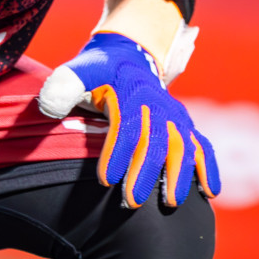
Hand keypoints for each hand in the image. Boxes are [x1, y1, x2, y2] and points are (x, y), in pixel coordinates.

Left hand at [38, 32, 218, 207]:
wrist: (129, 55)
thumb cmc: (98, 71)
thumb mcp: (78, 70)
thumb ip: (63, 85)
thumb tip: (48, 107)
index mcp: (130, 92)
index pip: (126, 126)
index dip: (117, 153)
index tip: (105, 180)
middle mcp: (158, 104)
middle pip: (155, 141)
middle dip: (145, 172)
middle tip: (131, 202)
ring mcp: (175, 115)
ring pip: (183, 146)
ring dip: (179, 174)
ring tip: (171, 203)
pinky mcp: (184, 124)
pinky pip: (202, 146)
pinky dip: (208, 167)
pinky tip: (210, 193)